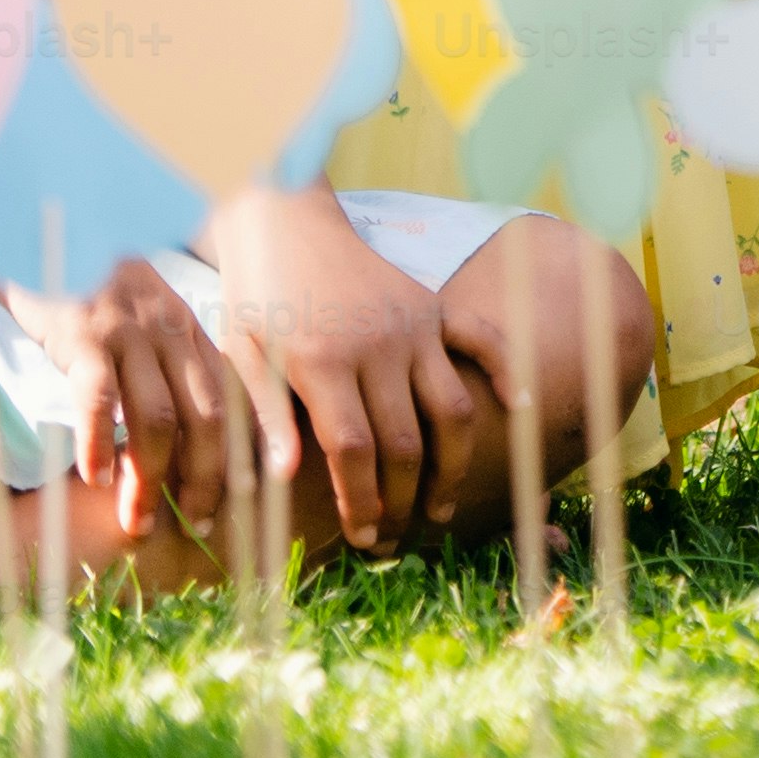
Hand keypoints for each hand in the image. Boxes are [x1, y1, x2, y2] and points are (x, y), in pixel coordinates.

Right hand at [23, 257, 239, 545]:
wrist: (55, 230)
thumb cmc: (98, 288)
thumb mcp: (148, 321)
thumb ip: (166, 368)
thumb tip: (174, 443)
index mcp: (192, 335)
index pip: (230, 403)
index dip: (233, 457)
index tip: (231, 502)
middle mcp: (171, 335)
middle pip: (205, 418)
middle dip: (205, 478)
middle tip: (195, 524)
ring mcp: (129, 335)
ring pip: (155, 418)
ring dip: (150, 478)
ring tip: (138, 521)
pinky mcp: (85, 336)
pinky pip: (98, 396)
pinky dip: (98, 441)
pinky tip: (95, 478)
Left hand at [206, 186, 488, 554]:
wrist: (286, 220)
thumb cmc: (255, 296)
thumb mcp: (243, 356)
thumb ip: (268, 417)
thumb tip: (284, 481)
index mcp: (324, 362)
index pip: (355, 451)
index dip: (363, 501)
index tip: (363, 536)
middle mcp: (379, 346)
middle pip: (406, 443)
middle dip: (401, 501)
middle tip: (391, 536)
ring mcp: (415, 326)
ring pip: (451, 410)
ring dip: (452, 467)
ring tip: (439, 507)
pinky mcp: (435, 307)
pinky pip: (483, 342)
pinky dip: (504, 375)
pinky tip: (515, 410)